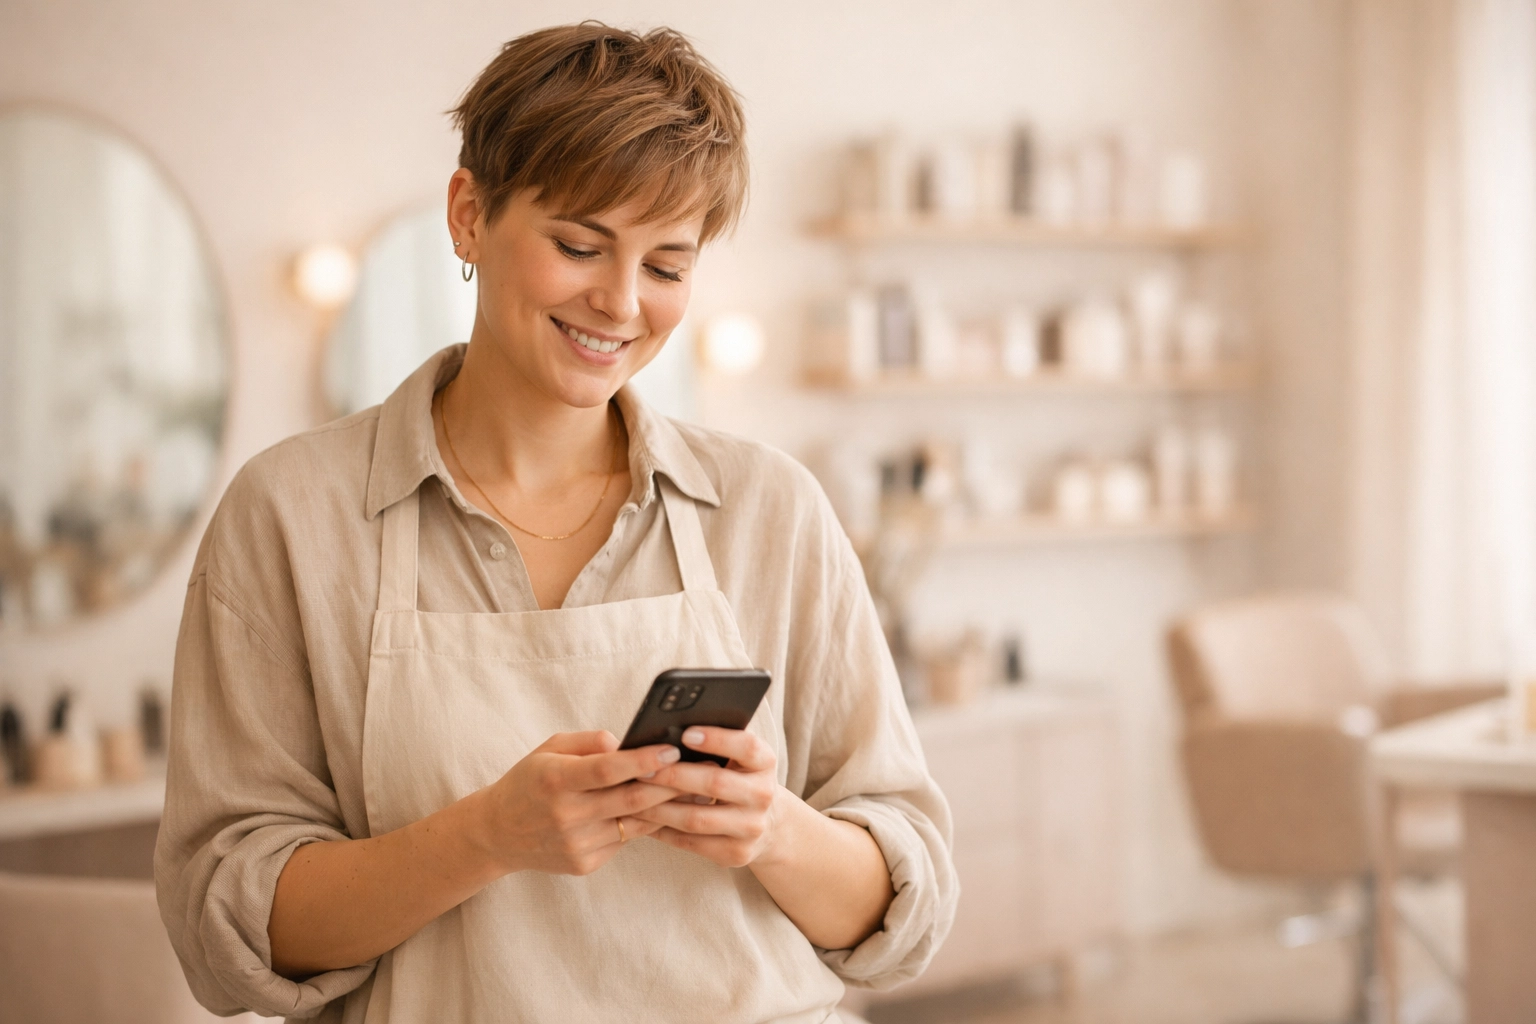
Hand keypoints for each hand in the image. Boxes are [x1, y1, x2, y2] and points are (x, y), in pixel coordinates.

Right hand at [474, 730, 681, 875]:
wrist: (498, 834)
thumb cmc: (530, 781)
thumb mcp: (550, 749)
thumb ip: (588, 742)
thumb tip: (627, 743)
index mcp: (554, 780)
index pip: (606, 769)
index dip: (642, 759)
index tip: (672, 748)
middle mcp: (565, 815)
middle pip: (629, 800)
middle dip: (669, 783)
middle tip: (700, 768)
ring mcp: (576, 844)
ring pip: (635, 823)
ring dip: (667, 806)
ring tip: (695, 787)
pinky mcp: (585, 864)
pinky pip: (625, 839)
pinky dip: (645, 823)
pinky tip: (664, 810)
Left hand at [632, 726, 781, 868]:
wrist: (767, 825)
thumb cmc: (738, 779)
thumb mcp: (738, 758)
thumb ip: (714, 742)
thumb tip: (667, 730)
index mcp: (764, 763)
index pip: (746, 747)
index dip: (717, 739)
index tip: (685, 733)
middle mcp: (763, 794)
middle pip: (715, 783)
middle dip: (673, 776)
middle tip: (641, 769)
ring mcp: (752, 827)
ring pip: (697, 818)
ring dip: (660, 807)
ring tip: (634, 796)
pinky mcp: (737, 854)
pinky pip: (692, 842)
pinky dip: (663, 830)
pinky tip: (644, 819)